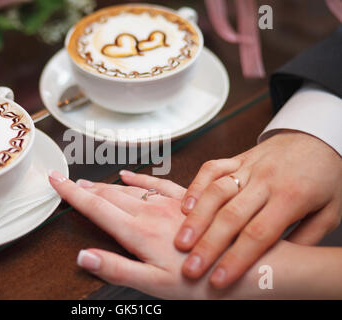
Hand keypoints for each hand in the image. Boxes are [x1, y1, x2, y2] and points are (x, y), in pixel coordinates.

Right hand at [48, 169, 215, 298]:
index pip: (96, 207)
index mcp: (138, 231)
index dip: (72, 193)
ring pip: (128, 189)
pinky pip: (157, 183)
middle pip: (108, 195)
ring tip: (88, 181)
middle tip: (67, 180)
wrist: (241, 265)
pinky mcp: (186, 201)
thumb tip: (84, 256)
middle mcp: (151, 212)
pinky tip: (129, 175)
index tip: (55, 180)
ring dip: (105, 184)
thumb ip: (117, 268)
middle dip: (85, 188)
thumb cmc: (198, 283)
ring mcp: (169, 204)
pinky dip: (138, 179)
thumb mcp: (153, 285)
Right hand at [176, 130, 341, 288]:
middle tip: (191, 267)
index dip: (236, 259)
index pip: (258, 234)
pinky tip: (184, 206)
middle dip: (208, 245)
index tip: (219, 279)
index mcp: (292, 197)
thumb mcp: (330, 212)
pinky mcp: (237, 158)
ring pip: (216, 192)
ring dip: (196, 218)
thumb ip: (305, 239)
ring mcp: (249, 167)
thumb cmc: (325, 177)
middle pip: (231, 216)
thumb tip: (279, 264)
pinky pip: (212, 168)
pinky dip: (195, 186)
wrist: (318, 138)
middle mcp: (266, 181)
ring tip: (181, 241)